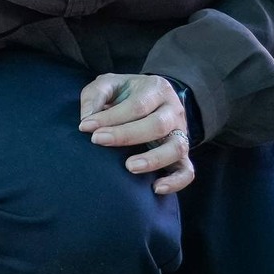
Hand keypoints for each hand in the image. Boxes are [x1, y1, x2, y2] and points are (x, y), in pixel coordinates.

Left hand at [78, 73, 194, 194]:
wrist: (151, 98)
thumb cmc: (125, 94)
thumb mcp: (109, 84)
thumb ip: (95, 96)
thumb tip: (87, 120)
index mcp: (157, 88)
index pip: (137, 105)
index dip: (111, 117)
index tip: (86, 127)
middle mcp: (173, 111)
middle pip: (157, 125)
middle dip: (126, 135)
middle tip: (98, 140)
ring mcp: (181, 134)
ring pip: (176, 148)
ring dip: (153, 160)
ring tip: (129, 167)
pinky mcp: (183, 155)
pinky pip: (187, 171)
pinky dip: (175, 182)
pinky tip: (155, 189)